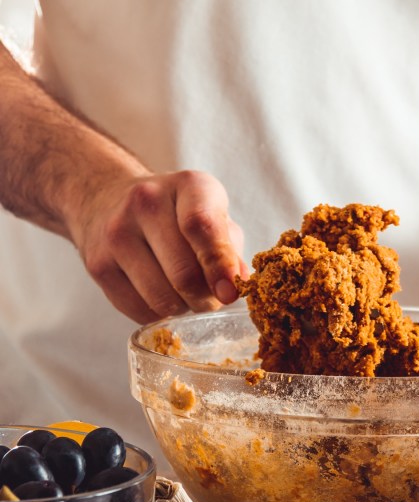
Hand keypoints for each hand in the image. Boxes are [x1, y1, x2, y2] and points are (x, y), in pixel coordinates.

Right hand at [70, 170, 247, 323]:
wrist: (110, 200)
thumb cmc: (179, 214)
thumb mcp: (214, 215)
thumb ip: (230, 249)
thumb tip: (237, 285)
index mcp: (189, 186)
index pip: (202, 226)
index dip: (220, 265)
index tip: (230, 292)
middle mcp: (147, 202)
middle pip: (184, 274)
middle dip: (207, 299)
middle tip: (213, 299)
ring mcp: (117, 233)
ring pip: (162, 299)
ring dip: (184, 309)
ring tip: (188, 296)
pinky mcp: (98, 265)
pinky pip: (139, 311)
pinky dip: (160, 315)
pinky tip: (163, 296)